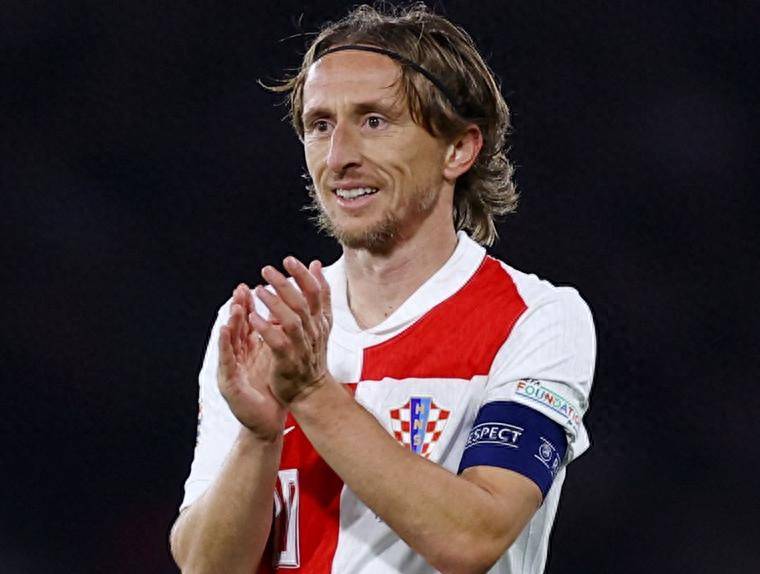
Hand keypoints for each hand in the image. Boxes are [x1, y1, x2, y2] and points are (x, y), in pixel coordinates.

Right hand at [217, 283, 286, 441]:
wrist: (266, 422)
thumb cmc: (270, 390)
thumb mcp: (274, 359)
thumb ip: (275, 338)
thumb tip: (283, 316)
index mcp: (250, 351)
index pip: (249, 324)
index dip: (250, 305)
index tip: (254, 285)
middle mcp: (239, 357)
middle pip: (237, 328)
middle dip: (239, 308)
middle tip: (241, 288)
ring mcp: (232, 369)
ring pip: (230, 341)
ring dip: (232, 322)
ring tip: (235, 305)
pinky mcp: (229, 383)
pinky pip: (226, 361)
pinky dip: (224, 344)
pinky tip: (224, 331)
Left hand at [249, 257, 331, 405]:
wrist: (311, 390)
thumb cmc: (311, 353)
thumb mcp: (320, 321)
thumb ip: (319, 294)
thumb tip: (316, 264)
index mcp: (320, 320)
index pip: (316, 292)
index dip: (304, 275)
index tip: (289, 260)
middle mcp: (313, 331)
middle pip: (302, 304)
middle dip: (285, 284)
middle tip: (267, 270)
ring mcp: (301, 347)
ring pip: (291, 321)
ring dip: (274, 304)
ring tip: (258, 290)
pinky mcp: (288, 361)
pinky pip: (277, 342)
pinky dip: (266, 329)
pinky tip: (253, 317)